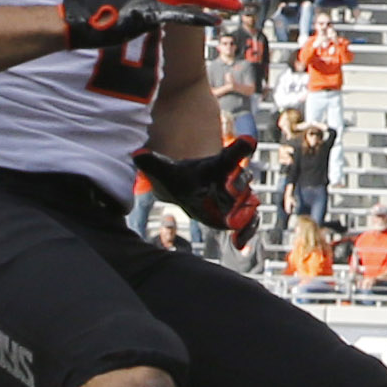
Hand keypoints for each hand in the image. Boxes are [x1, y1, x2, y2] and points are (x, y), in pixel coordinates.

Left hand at [134, 135, 257, 235]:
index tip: (248, 141)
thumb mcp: (165, 171)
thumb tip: (136, 154)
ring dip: (245, 212)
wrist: (185, 189)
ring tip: (235, 224)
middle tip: (230, 189)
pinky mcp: (238, 214)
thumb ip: (153, 163)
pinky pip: (249, 222)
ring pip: (249, 201)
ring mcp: (238, 198)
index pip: (231, 155)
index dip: (240, 147)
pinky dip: (247, 232)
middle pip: (242, 179)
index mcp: (217, 166)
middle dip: (239, 184)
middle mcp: (232, 180)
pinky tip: (238, 244)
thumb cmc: (178, 177)